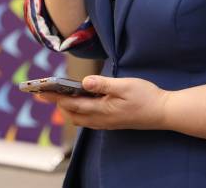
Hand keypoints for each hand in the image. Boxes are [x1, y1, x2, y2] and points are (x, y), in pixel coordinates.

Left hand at [35, 75, 169, 130]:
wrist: (164, 112)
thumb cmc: (146, 97)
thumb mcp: (125, 85)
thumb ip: (103, 84)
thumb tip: (84, 82)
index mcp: (102, 109)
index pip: (72, 104)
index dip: (54, 98)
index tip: (40, 92)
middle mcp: (101, 119)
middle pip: (72, 113)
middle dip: (57, 103)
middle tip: (44, 93)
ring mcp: (107, 122)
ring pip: (80, 118)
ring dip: (68, 108)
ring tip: (58, 96)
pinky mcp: (112, 122)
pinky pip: (89, 120)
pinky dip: (79, 111)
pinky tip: (80, 102)